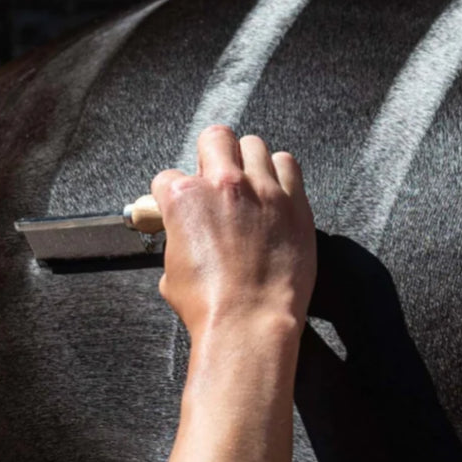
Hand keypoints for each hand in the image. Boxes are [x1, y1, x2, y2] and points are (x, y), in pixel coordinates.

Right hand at [150, 125, 316, 337]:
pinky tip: (274, 192)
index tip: (180, 206)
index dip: (171, 194)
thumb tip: (183, 239)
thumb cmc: (210, 305)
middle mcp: (223, 184)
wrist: (249, 323)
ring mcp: (262, 189)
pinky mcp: (294, 201)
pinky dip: (279, 173)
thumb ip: (177, 240)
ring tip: (248, 184)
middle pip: (214, 138)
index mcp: (184, 198)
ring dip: (247, 162)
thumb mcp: (171, 271)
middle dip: (210, 156)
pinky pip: (288, 164)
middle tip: (214, 179)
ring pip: (254, 145)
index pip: (168, 177)